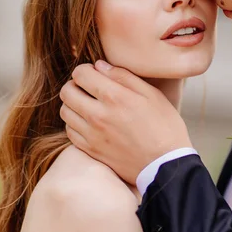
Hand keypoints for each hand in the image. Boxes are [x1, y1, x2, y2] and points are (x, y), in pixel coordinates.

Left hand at [60, 62, 191, 184]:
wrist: (165, 165)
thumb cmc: (164, 127)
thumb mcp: (152, 95)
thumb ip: (124, 76)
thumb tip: (100, 66)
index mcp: (114, 97)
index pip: (80, 73)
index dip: (86, 70)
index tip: (95, 74)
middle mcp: (98, 115)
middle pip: (66, 91)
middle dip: (75, 85)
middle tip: (87, 88)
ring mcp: (92, 135)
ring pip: (65, 111)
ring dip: (73, 104)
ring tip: (87, 106)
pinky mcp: (91, 150)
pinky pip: (70, 131)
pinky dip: (75, 123)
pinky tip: (89, 123)